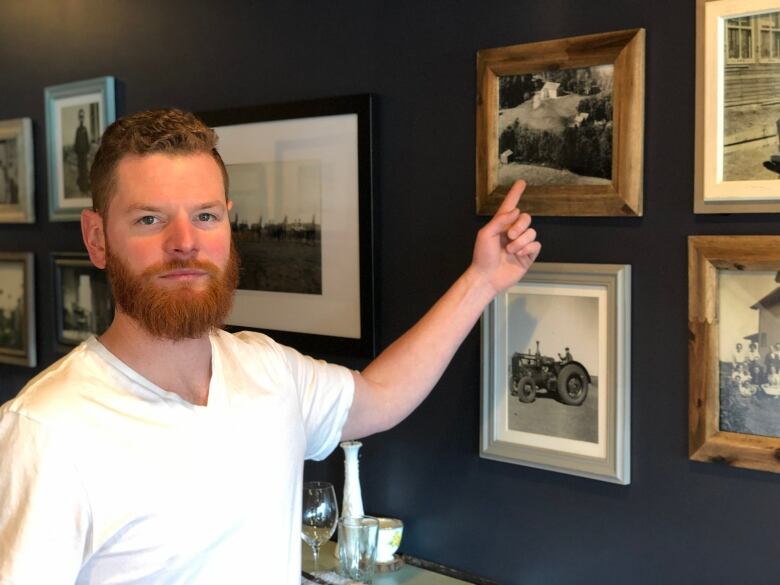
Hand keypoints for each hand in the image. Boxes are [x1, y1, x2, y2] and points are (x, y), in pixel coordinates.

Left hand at [470, 180, 540, 294]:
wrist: (487, 277)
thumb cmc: (482, 256)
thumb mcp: (486, 234)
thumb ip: (500, 220)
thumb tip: (515, 211)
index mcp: (500, 225)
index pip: (510, 205)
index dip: (515, 193)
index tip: (521, 182)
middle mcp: (512, 232)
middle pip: (526, 218)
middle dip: (519, 226)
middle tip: (509, 236)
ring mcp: (521, 244)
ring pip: (532, 232)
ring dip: (521, 241)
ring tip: (510, 250)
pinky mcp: (528, 255)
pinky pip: (536, 245)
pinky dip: (528, 248)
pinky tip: (518, 255)